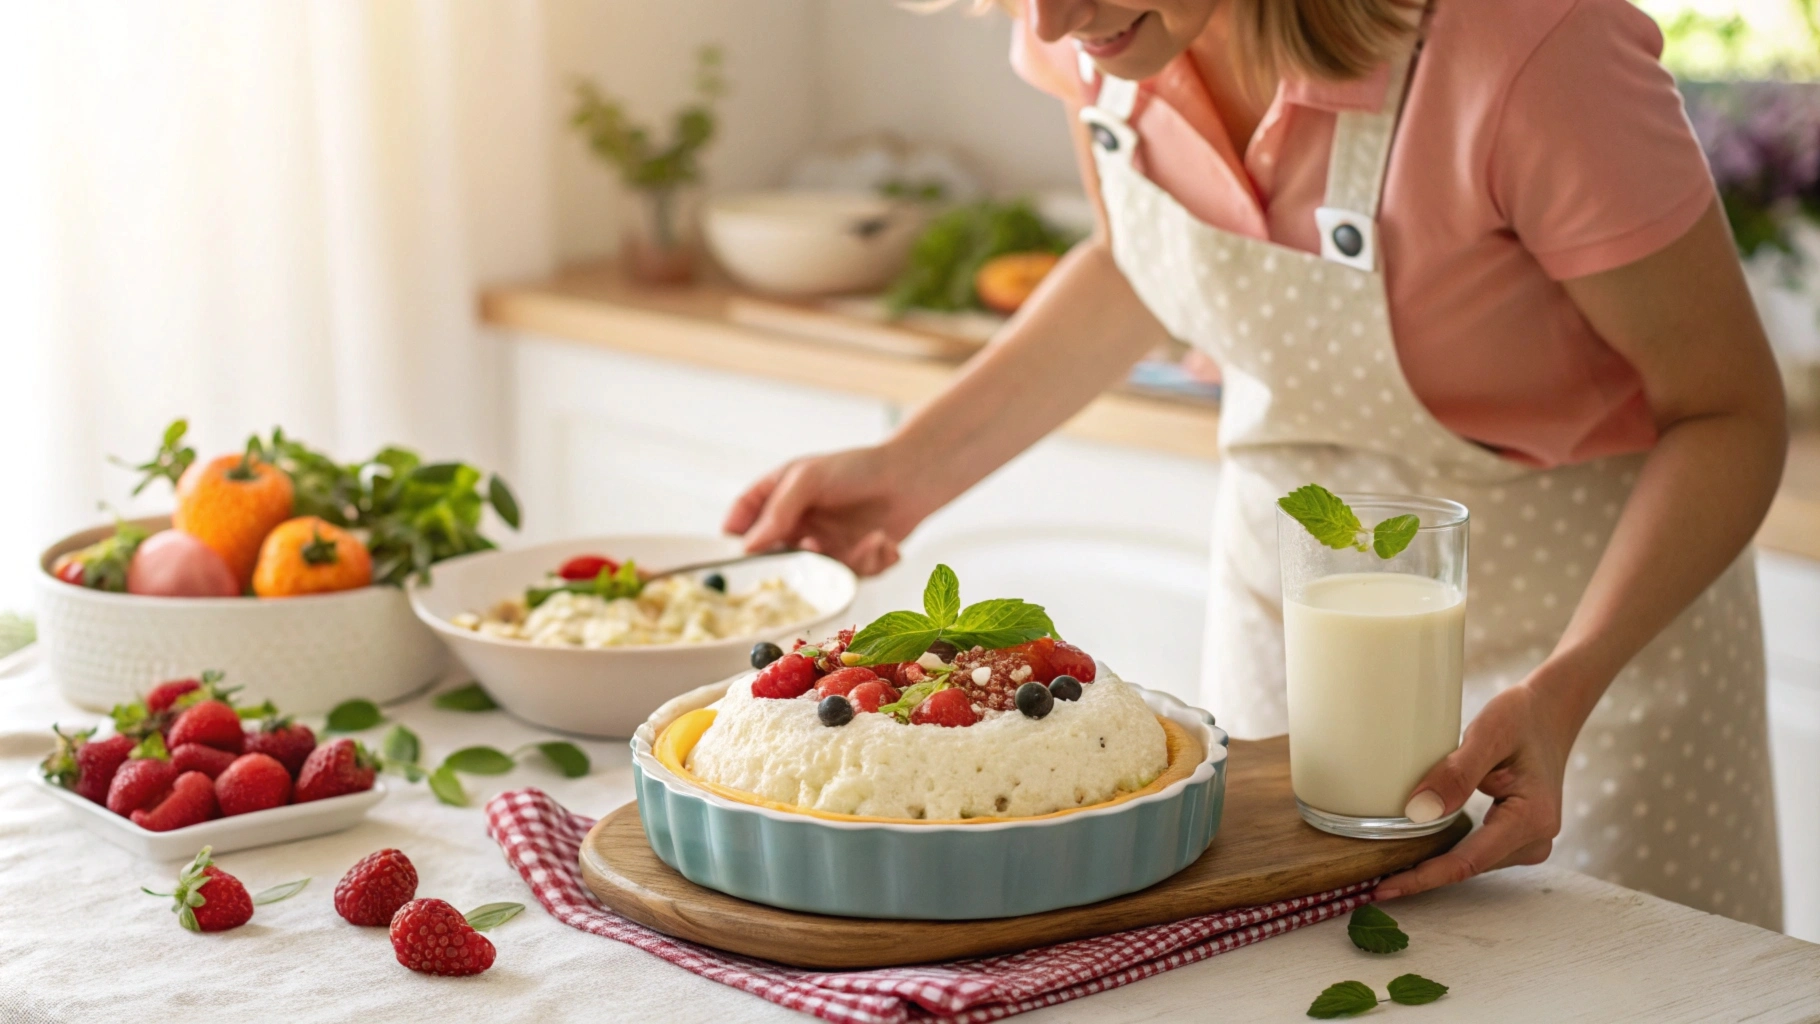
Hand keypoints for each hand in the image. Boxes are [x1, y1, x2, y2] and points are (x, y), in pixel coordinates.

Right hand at [721, 445, 933, 575]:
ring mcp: (822, 545)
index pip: (742, 518)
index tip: (734, 555)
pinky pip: (847, 579)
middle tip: (810, 554)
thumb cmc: (857, 468)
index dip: (734, 537)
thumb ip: (778, 511)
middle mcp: (796, 524)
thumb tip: (749, 545)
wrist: (911, 478)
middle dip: (790, 564)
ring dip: (841, 562)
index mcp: (778, 495)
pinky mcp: (849, 563)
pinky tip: (882, 540)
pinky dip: (867, 562)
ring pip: (814, 574)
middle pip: (772, 556)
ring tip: (866, 539)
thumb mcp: (809, 479)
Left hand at [1374, 680, 1582, 900]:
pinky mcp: (1517, 836)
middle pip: (1467, 867)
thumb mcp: (1488, 734)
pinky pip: (1475, 851)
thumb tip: (1419, 813)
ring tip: (1384, 870)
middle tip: (1368, 883)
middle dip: (1420, 876)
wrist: (1549, 714)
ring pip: (1470, 862)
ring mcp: (1529, 841)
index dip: (1423, 877)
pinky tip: (1413, 853)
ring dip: (1431, 866)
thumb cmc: (1521, 717)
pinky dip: (1444, 853)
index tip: (1383, 889)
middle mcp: (1535, 839)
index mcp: (1531, 819)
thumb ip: (1456, 773)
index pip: (1467, 861)